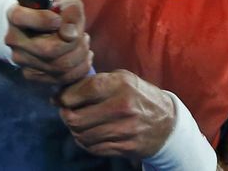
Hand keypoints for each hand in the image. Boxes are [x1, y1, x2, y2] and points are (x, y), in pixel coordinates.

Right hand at [5, 0, 92, 84]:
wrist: (44, 29)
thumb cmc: (55, 13)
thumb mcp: (65, 4)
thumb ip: (71, 11)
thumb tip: (70, 34)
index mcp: (16, 16)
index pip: (22, 18)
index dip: (44, 20)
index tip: (58, 19)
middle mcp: (14, 40)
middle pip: (49, 50)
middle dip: (73, 43)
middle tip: (81, 34)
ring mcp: (21, 60)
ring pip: (59, 66)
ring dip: (80, 54)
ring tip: (83, 43)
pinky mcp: (32, 75)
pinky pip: (63, 78)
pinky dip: (80, 67)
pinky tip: (83, 56)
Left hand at [55, 70, 175, 159]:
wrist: (168, 123)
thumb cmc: (138, 96)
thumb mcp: (121, 79)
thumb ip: (93, 82)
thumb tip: (60, 94)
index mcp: (121, 84)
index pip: (82, 91)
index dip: (65, 96)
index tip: (60, 98)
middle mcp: (123, 107)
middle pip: (76, 118)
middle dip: (66, 116)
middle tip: (67, 112)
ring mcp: (125, 130)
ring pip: (82, 136)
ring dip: (75, 131)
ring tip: (79, 123)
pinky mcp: (126, 147)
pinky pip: (94, 149)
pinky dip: (86, 143)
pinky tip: (90, 134)